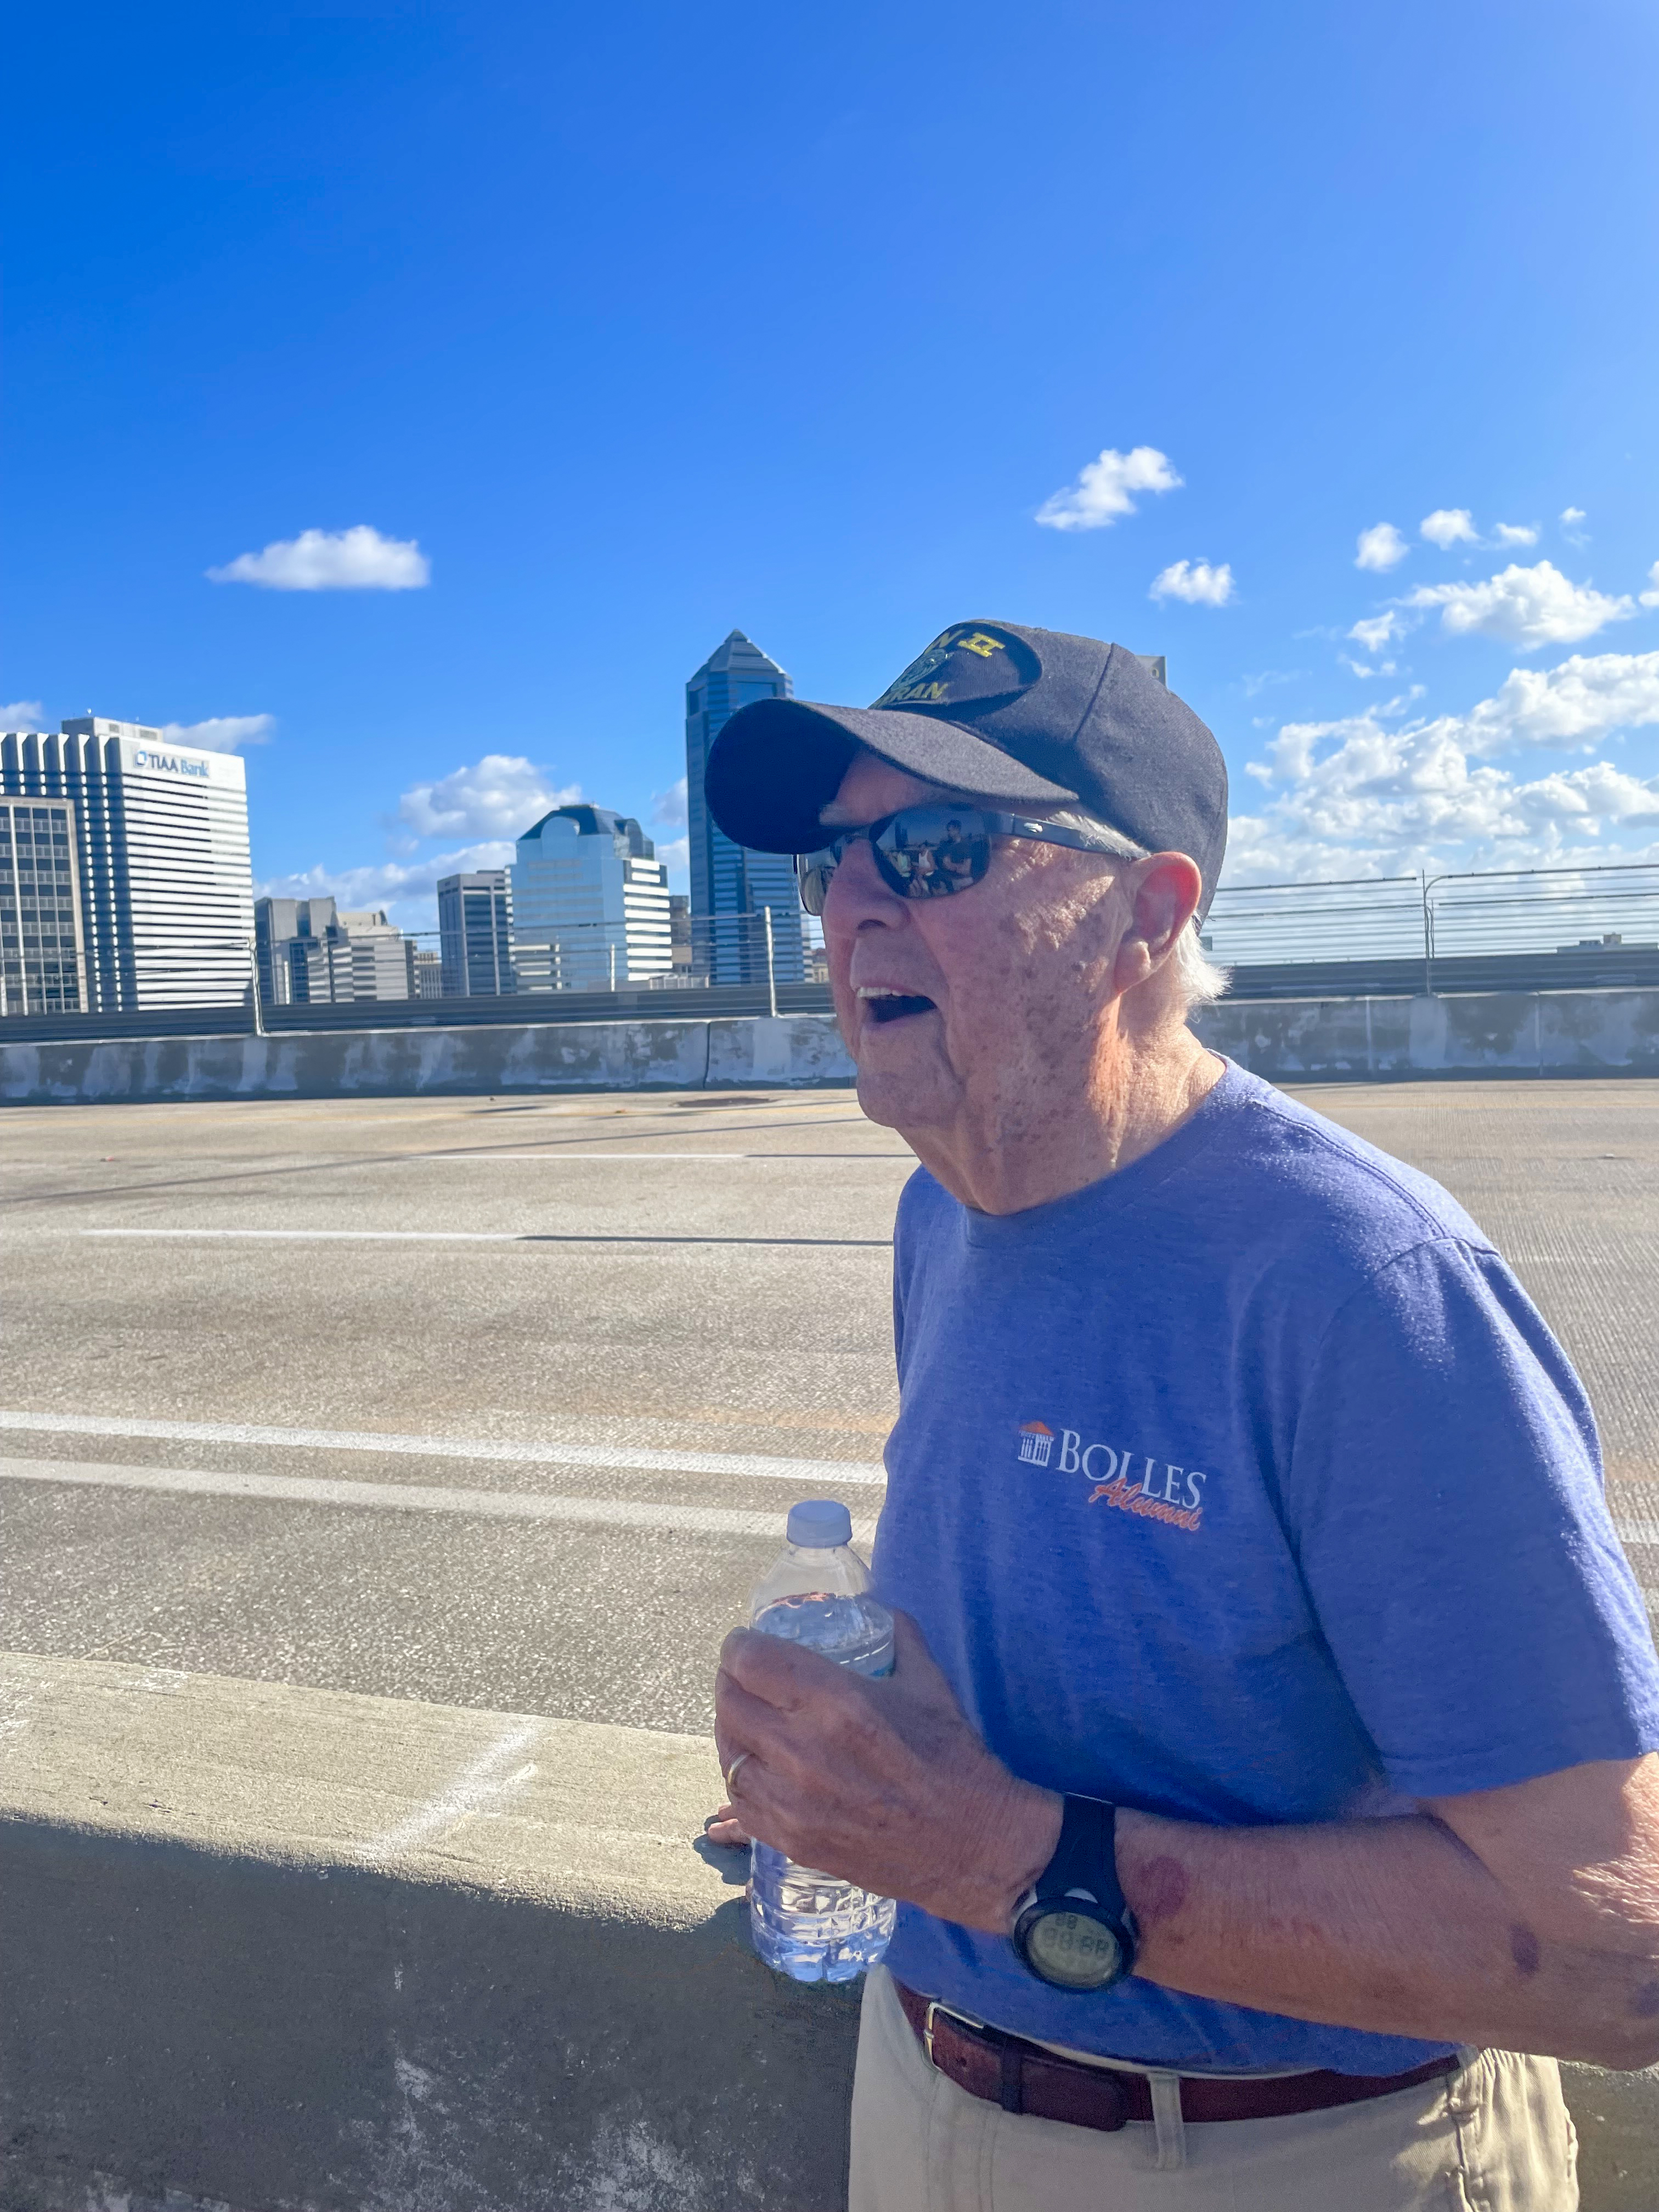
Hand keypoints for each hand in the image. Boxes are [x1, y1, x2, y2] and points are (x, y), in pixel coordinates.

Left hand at [713, 1609, 1061, 1933]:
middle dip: (731, 1681)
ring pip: (727, 1755)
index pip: (751, 1660)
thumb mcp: (928, 1683)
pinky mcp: (792, 1842)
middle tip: (744, 1676)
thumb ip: (897, 1635)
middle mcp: (804, 1750)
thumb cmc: (953, 1759)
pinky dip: (741, 1779)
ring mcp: (793, 1803)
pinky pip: (740, 1803)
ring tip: (747, 1720)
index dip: (740, 1645)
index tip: (746, 1643)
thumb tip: (875, 1607)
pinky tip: (757, 1767)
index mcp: (837, 1702)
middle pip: (729, 1702)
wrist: (974, 1846)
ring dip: (731, 1730)